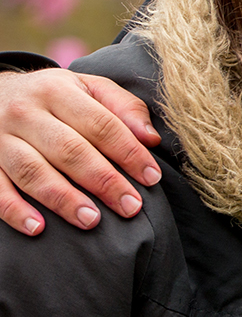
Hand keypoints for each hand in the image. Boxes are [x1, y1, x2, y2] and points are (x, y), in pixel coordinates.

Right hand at [0, 69, 161, 234]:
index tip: (151, 178)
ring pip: (32, 171)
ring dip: (63, 198)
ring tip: (91, 220)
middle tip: (130, 206)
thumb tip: (151, 139)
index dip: (128, 152)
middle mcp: (25, 113)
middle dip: (103, 180)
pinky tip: (38, 228)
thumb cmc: (54, 97)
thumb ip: (123, 108)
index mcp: (58, 91)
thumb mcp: (88, 88)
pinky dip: (14, 210)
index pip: (101, 125)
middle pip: (69, 150)